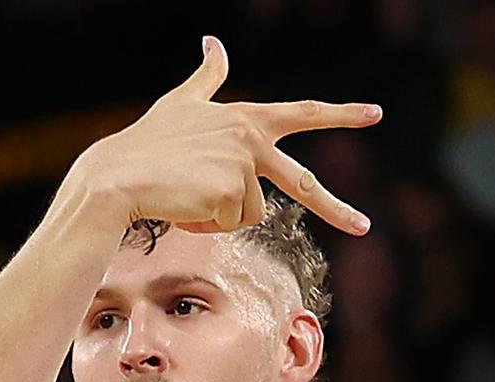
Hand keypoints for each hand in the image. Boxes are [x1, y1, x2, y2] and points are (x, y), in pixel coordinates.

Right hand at [82, 35, 380, 235]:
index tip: (374, 113)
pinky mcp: (233, 192)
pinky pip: (231, 224)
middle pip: (303, 182)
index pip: (302, 112)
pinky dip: (207, 223)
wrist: (119, 175)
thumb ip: (208, 77)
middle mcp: (251, 138)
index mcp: (246, 118)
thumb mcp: (182, 103)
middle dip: (338, 208)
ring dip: (220, 215)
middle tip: (364, 226)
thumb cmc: (147, 142)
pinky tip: (184, 205)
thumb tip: (215, 43)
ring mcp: (243, 165)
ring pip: (252, 213)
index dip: (340, 113)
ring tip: (188, 195)